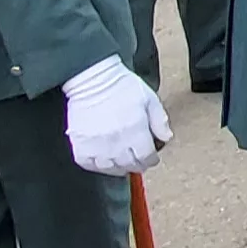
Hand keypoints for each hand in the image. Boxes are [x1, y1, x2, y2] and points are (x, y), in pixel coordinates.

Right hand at [62, 56, 169, 175]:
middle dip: (137, 164)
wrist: (93, 78)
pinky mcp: (80, 144)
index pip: (146, 158)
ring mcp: (96, 145)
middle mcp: (116, 141)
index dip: (151, 159)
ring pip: (110, 169)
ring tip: (120, 160)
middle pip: (129, 165)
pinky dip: (96, 165)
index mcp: (135, 131)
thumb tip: (166, 138)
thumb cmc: (122, 86)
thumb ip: (160, 121)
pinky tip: (102, 159)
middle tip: (136, 159)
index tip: (150, 156)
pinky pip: (88, 164)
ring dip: (118, 167)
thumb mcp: (149, 99)